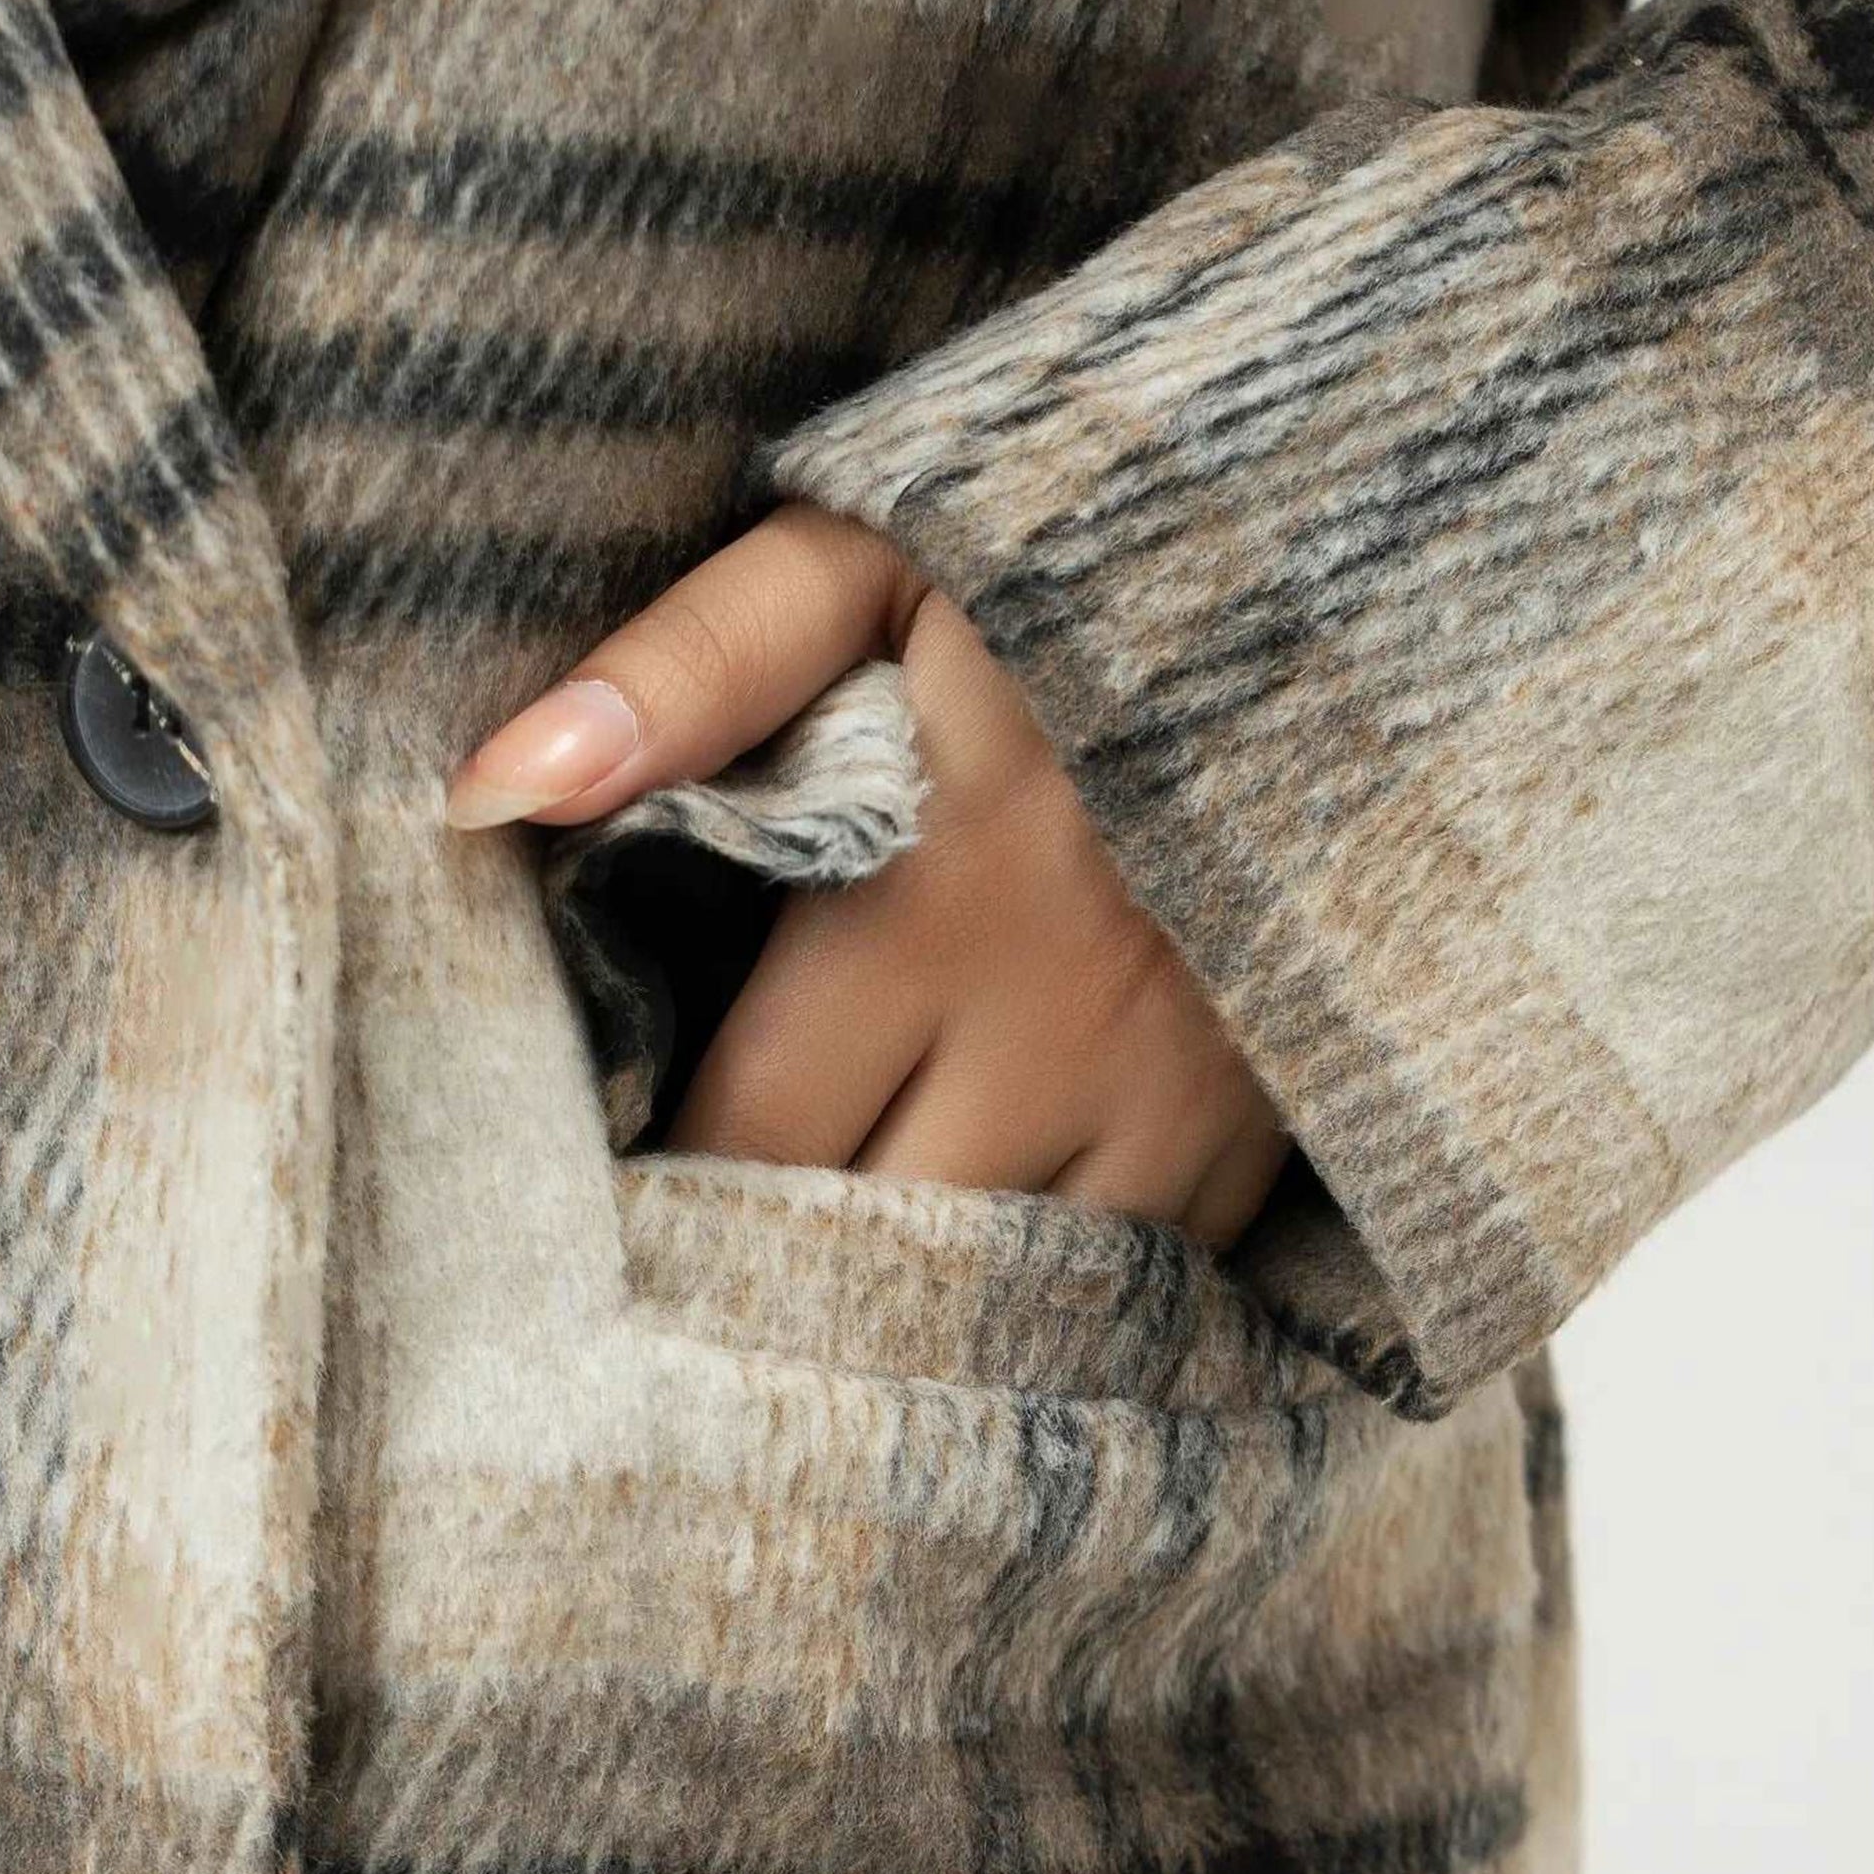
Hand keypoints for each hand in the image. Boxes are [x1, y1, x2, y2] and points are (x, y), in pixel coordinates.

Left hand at [444, 506, 1287, 1244]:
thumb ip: (691, 665)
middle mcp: (1067, 1029)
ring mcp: (1189, 1098)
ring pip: (1004, 1307)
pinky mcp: (1280, 1130)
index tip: (600, 1185)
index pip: (743, 1134)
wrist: (1379, 571)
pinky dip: (1043, 1307)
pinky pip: (1134, 1291)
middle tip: (677, 1283)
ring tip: (811, 1316)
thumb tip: (494, 788)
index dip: (655, 1181)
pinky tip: (968, 1292)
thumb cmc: (1076, 560)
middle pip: (864, 1251)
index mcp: (935, 895)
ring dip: (905, 1320)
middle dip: (761, 1278)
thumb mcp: (875, 553)